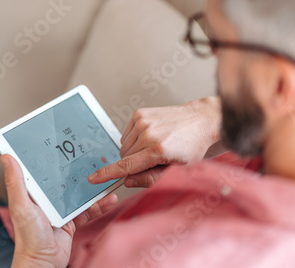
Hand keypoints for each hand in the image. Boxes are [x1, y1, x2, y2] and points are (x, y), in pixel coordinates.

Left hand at [1, 154, 117, 267]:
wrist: (43, 264)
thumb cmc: (29, 238)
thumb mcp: (22, 206)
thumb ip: (16, 183)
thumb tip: (7, 157)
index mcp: (34, 192)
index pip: (43, 169)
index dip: (52, 156)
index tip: (63, 142)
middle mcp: (47, 198)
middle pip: (66, 179)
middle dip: (80, 170)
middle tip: (93, 158)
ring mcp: (60, 209)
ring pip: (80, 193)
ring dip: (94, 187)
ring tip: (107, 178)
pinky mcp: (72, 220)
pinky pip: (88, 209)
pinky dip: (99, 205)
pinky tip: (109, 199)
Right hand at [88, 97, 220, 187]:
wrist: (200, 120)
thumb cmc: (193, 146)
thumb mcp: (177, 170)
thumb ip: (150, 178)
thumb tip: (128, 180)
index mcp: (158, 150)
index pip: (126, 165)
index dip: (107, 174)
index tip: (93, 178)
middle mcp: (148, 134)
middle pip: (124, 157)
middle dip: (133, 164)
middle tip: (153, 162)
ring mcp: (143, 121)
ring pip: (124, 146)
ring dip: (133, 152)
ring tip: (154, 148)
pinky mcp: (140, 114)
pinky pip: (126, 134)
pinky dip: (134, 140)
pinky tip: (150, 138)